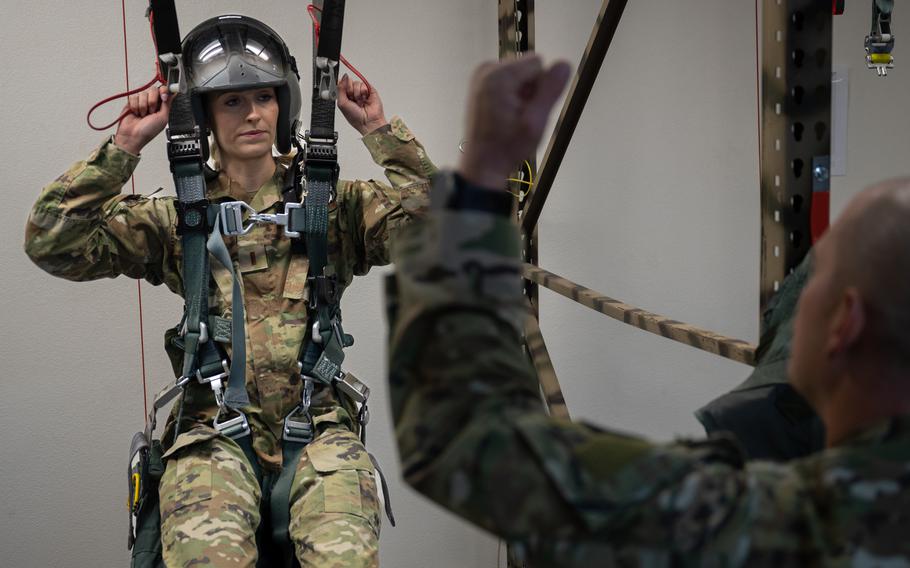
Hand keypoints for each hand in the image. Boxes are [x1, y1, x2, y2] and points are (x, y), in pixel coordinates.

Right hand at [113, 85, 171, 154]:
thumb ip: (167, 105)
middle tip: (151, 112)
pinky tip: (136, 113)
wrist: (133, 135)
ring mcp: (142, 101)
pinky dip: (135, 106)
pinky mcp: (132, 102)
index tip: (163, 96)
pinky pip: (134, 96)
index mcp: (162, 106)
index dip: (164, 91)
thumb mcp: (163, 118)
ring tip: (143, 115)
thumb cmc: (148, 131)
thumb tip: (172, 94)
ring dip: (143, 106)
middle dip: (152, 101)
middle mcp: (152, 102)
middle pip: (153, 89)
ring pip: (143, 93)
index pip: (164, 91)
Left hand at [337, 74, 387, 135]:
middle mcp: (353, 93)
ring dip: (357, 93)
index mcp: (345, 96)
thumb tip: (343, 77)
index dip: (342, 86)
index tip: (344, 92)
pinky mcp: (369, 90)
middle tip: (352, 99)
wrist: (368, 122)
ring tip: (360, 101)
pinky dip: (363, 91)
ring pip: (356, 83)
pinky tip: (364, 98)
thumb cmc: (355, 117)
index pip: (341, 83)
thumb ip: (340, 88)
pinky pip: (364, 83)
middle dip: (349, 90)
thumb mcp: (341, 103)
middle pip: (348, 81)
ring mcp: (361, 92)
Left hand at [458, 56, 570, 188]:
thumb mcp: (535, 122)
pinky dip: (512, 95)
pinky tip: (505, 114)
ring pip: (521, 74)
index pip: (539, 63)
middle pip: (528, 67)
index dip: (541, 88)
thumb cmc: (507, 147)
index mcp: (498, 76)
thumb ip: (550, 91)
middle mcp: (486, 69)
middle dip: (531, 90)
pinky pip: (509, 80)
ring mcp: (482, 75)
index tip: (529, 110)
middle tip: (520, 116)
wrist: (483, 164)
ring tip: (512, 117)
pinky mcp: (481, 82)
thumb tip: (564, 64)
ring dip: (522, 94)